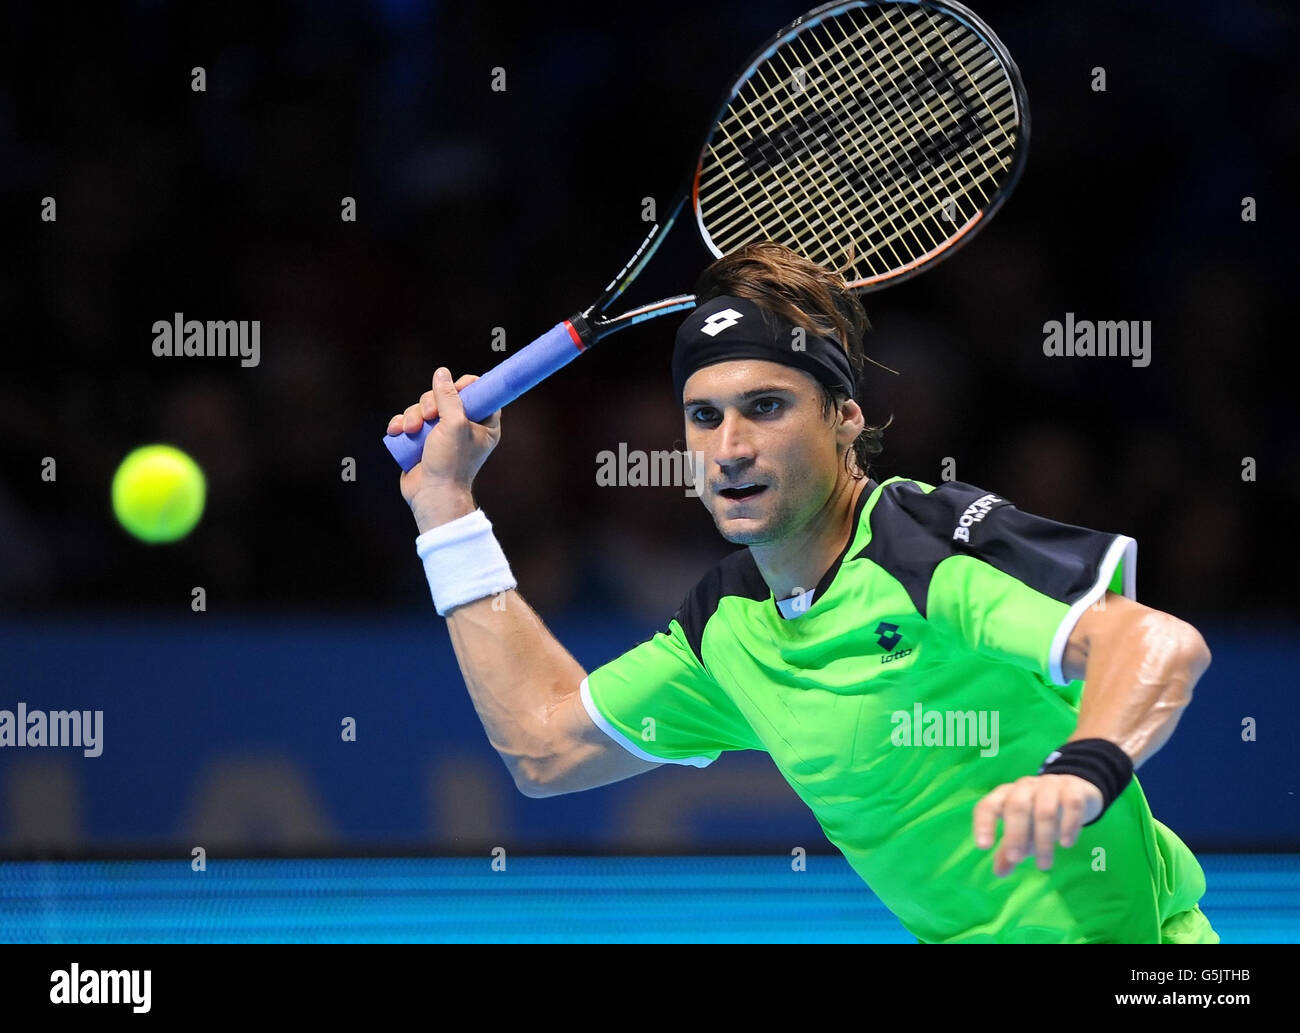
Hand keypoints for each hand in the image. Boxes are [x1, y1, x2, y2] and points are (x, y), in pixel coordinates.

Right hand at [386, 368, 501, 531]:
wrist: (432, 495)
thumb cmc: (451, 463)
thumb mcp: (454, 424)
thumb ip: (449, 397)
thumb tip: (441, 373)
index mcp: (483, 424)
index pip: (479, 393)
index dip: (464, 386)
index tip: (453, 389)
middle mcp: (463, 427)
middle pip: (445, 397)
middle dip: (430, 403)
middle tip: (429, 415)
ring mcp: (441, 434)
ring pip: (423, 408)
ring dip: (413, 414)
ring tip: (410, 429)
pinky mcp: (422, 441)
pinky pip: (409, 421)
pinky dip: (402, 424)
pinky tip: (397, 431)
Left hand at [972, 774, 1102, 876]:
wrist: (1072, 791)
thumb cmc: (1037, 815)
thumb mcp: (1023, 832)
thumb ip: (1009, 850)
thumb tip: (999, 873)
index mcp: (1005, 795)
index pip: (988, 806)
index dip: (983, 824)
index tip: (983, 847)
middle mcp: (1024, 787)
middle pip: (1017, 806)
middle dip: (1015, 834)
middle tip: (1016, 859)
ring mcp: (1049, 784)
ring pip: (1045, 810)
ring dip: (1044, 839)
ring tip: (1044, 865)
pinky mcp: (1073, 787)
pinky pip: (1072, 804)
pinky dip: (1069, 825)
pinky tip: (1066, 844)